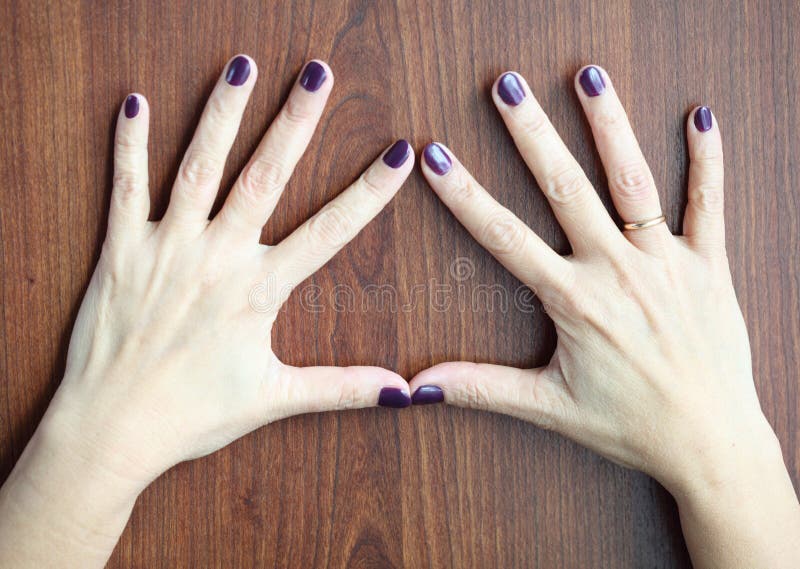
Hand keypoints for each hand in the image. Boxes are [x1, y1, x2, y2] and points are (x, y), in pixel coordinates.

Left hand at [0, 54, 414, 567]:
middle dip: (294, 122)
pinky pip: (125, 187)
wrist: (112, 429)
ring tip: (241, 67)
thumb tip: (402, 391)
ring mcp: (167, 247)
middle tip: (317, 74)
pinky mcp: (121, 250)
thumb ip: (340, 387)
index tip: (398, 156)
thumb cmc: (192, 414)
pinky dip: (127, 144)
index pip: (327, 233)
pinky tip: (133, 103)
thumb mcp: (274, 399)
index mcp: (257, 290)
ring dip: (222, 114)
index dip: (368, 193)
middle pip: (263, 177)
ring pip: (199, 166)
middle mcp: (216, 256)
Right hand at [411, 66, 775, 493]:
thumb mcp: (548, 407)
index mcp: (575, 300)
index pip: (506, 237)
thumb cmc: (629, 426)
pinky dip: (708, 161)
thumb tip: (418, 387)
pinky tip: (701, 118)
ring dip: (609, 126)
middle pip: (567, 188)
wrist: (711, 444)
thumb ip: (482, 388)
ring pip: (634, 182)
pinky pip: (710, 205)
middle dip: (533, 134)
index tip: (438, 157)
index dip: (465, 196)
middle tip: (507, 87)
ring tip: (587, 76)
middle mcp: (618, 270)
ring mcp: (668, 263)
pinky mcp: (710, 267)